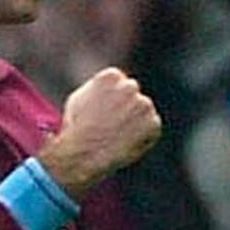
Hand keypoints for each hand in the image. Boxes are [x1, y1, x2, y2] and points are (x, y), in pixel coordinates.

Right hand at [42, 67, 161, 197]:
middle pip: (132, 93)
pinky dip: (143, 136)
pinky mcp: (153, 123)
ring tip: (116, 136)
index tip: (104, 111)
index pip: (120, 81)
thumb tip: (109, 88)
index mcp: (112, 76)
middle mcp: (130, 87)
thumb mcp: (80, 98)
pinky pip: (152, 128)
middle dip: (126, 106)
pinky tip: (126, 143)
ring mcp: (144, 105)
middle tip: (113, 124)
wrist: (84, 153)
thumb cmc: (76, 127)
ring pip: (143, 111)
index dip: (112, 98)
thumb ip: (99, 89)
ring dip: (135, 121)